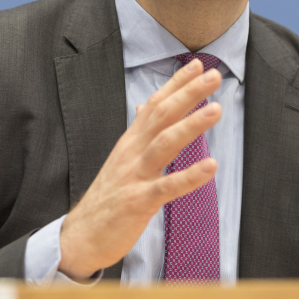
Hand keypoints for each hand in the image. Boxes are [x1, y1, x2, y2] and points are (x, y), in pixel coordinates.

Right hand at [58, 59, 222, 279]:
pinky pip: (167, 187)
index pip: (156, 104)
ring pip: (164, 144)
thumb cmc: (108, 195)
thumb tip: (146, 106)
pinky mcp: (138, 201)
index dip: (177, 84)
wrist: (81, 234)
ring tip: (216, 110)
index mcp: (131, 140)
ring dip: (191, 125)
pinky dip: (189, 176)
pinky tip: (211, 166)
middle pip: (162, 115)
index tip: (199, 65)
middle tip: (214, 76)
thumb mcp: (122, 158)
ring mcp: (135, 175)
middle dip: (188, 94)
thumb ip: (138, 132)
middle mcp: (132, 152)